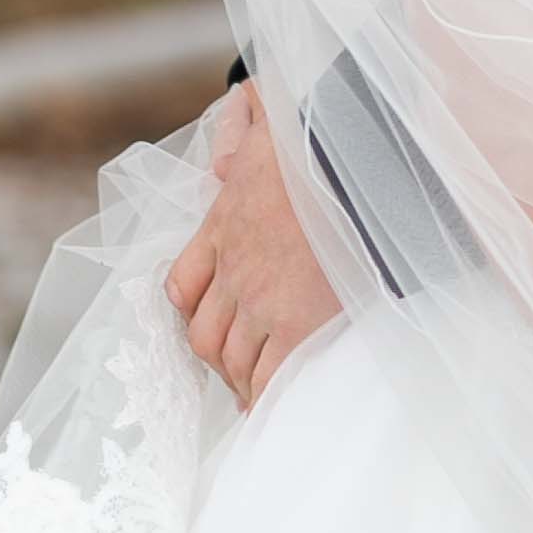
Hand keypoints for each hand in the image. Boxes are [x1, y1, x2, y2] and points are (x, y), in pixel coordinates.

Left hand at [164, 82, 345, 406]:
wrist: (347, 155)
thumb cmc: (319, 138)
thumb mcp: (268, 126)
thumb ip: (240, 136)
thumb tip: (221, 161)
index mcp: (222, 223)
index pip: (186, 283)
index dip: (195, 311)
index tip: (211, 326)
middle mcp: (232, 267)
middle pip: (204, 333)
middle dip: (218, 360)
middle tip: (236, 375)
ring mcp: (258, 298)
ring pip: (229, 358)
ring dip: (239, 381)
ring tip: (254, 395)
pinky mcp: (293, 320)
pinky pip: (271, 373)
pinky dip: (267, 395)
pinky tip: (271, 405)